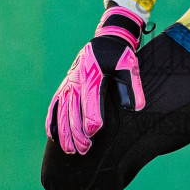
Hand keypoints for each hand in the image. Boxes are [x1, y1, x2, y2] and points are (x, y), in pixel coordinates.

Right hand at [45, 6, 146, 153]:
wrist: (107, 39)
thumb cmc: (120, 54)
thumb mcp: (129, 64)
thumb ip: (132, 84)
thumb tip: (136, 108)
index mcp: (92, 72)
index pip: (89, 98)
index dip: (90, 117)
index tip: (93, 133)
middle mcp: (76, 78)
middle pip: (72, 108)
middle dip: (77, 130)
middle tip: (84, 149)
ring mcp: (68, 82)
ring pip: (62, 110)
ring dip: (64, 131)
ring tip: (70, 150)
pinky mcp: (65, 86)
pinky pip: (55, 105)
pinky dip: (52, 121)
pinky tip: (54, 137)